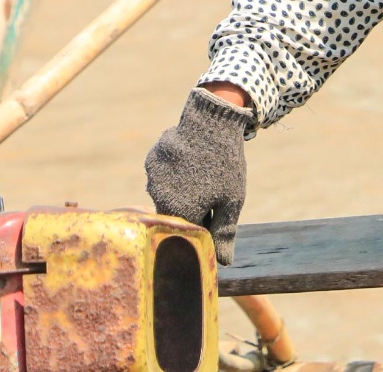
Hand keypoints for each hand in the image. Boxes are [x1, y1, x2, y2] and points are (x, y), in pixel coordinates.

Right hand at [145, 87, 250, 263]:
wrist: (212, 119)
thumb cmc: (225, 164)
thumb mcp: (231, 201)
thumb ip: (224, 233)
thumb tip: (223, 263)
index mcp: (178, 212)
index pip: (187, 234)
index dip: (203, 228)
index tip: (214, 217)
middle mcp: (158, 197)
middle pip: (174, 214)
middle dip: (191, 209)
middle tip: (211, 192)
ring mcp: (152, 177)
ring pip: (166, 194)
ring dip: (181, 190)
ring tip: (202, 173)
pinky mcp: (151, 159)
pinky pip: (162, 175)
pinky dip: (174, 173)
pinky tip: (190, 160)